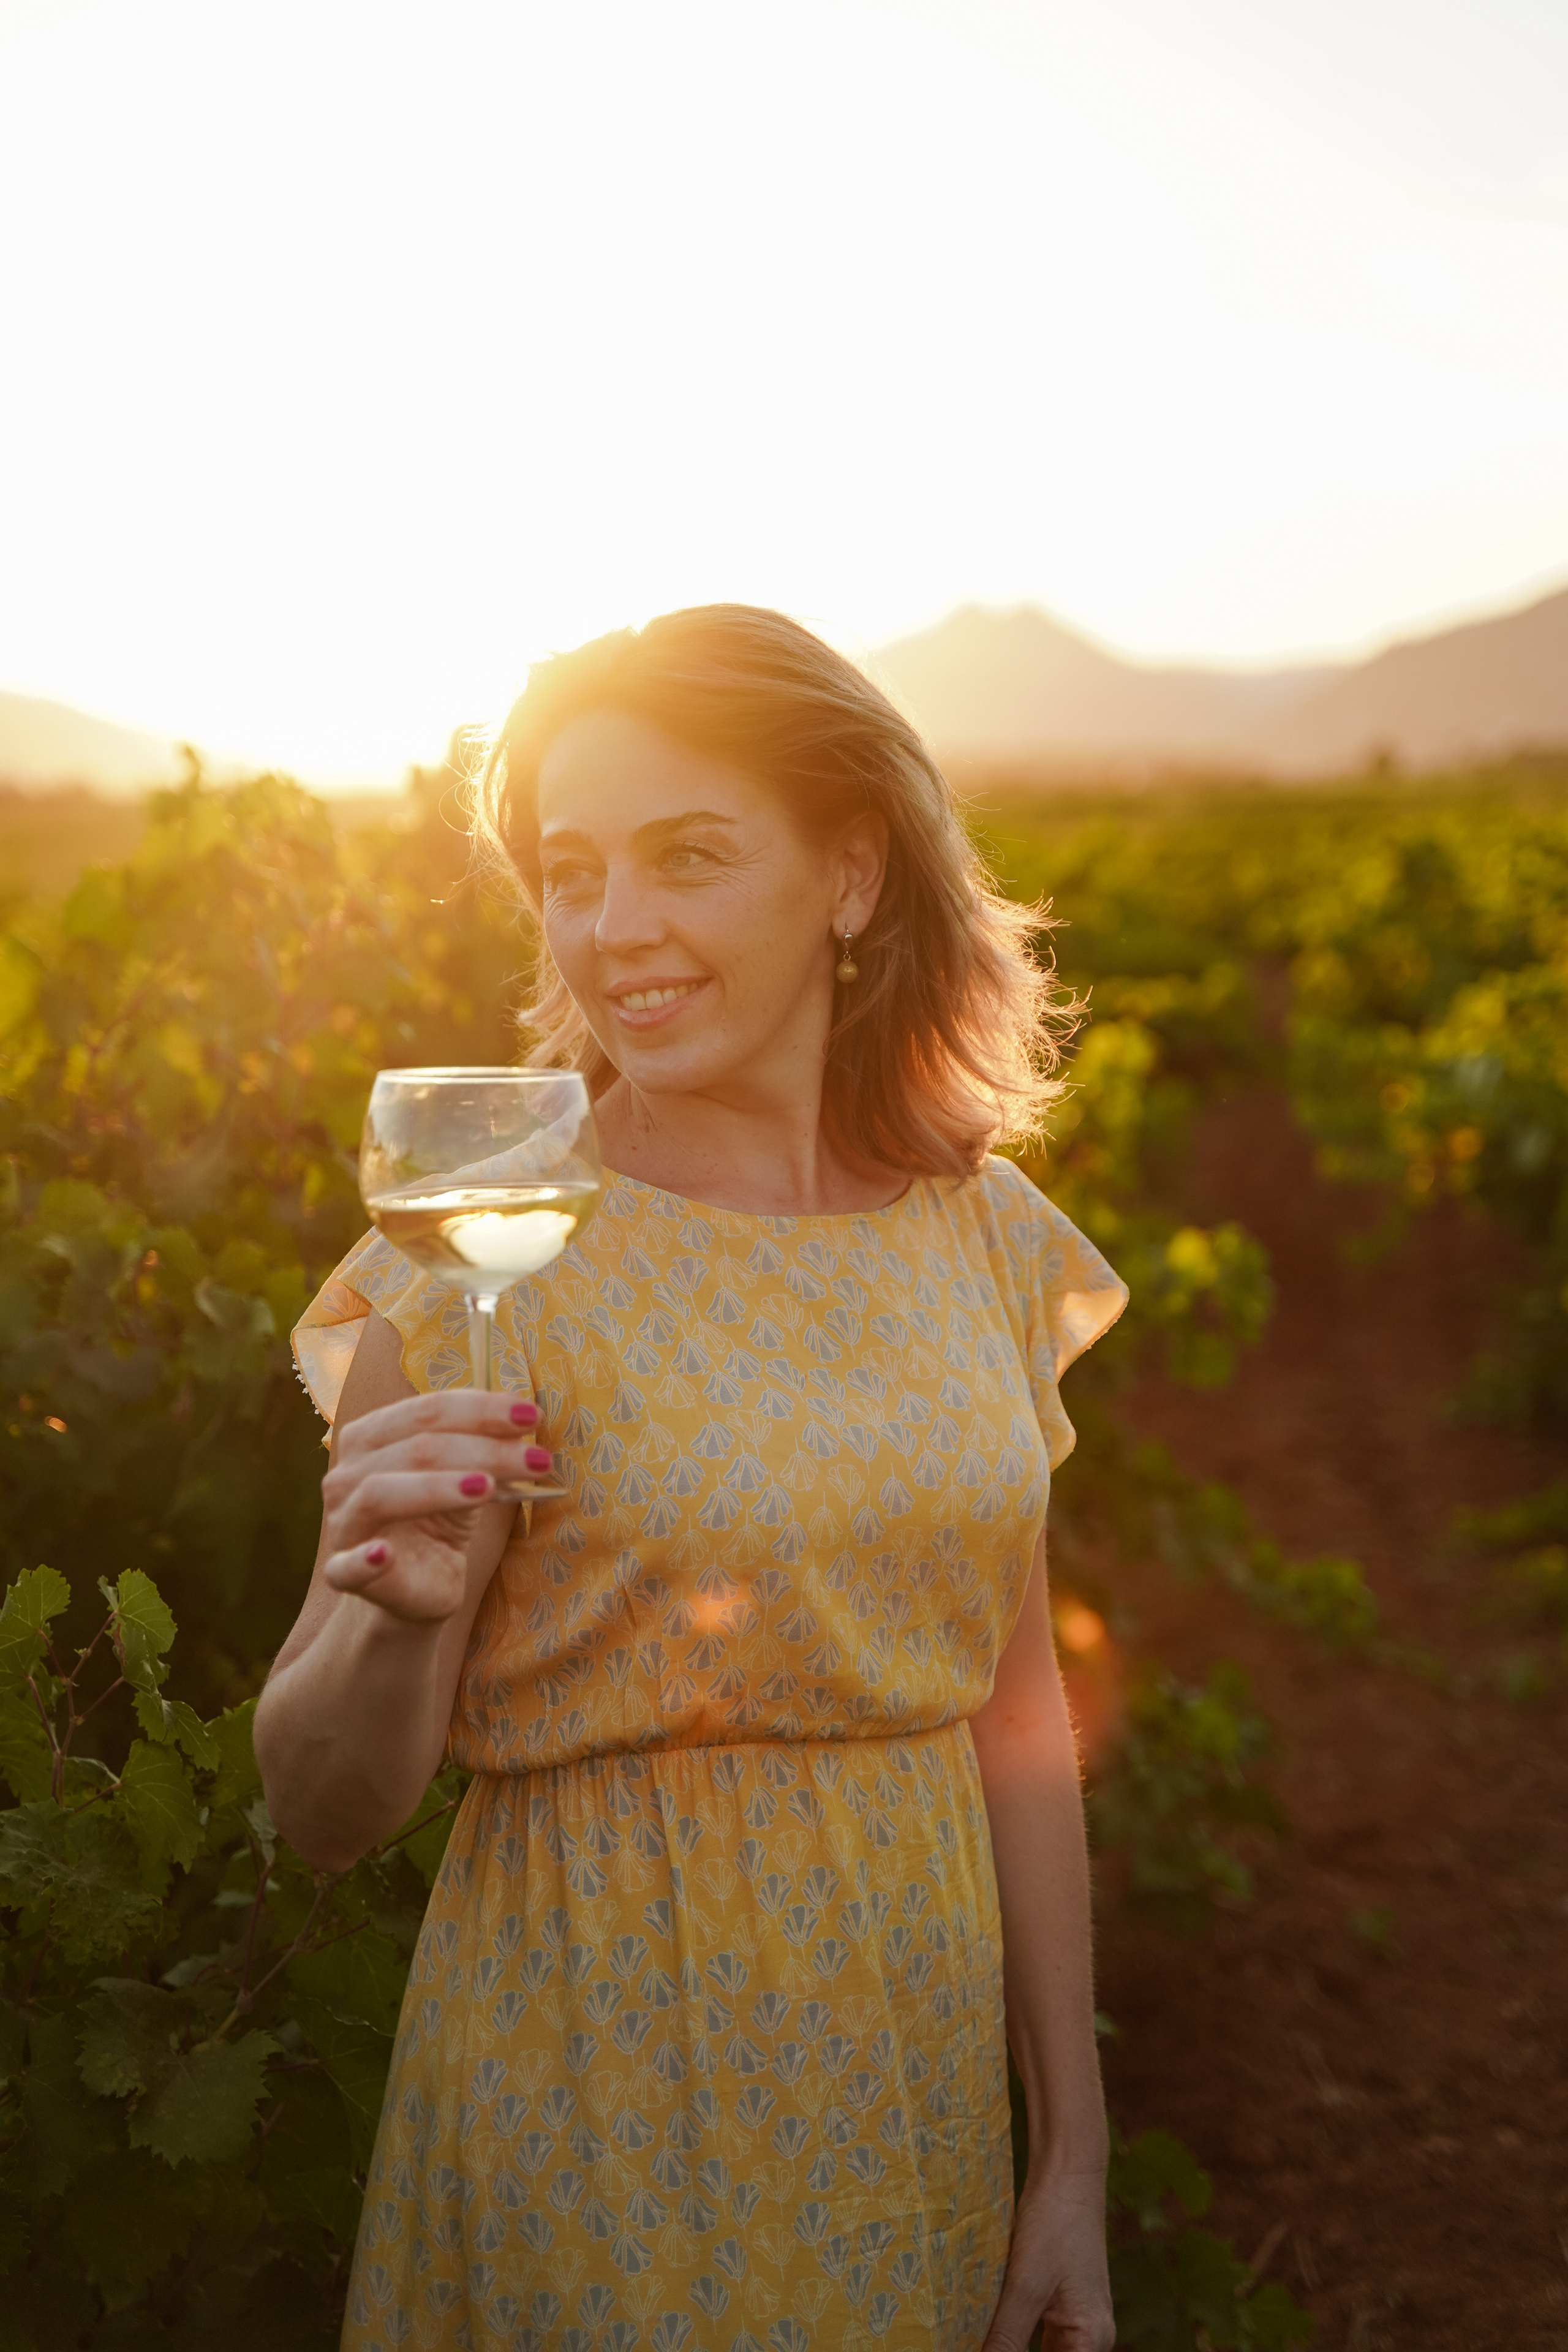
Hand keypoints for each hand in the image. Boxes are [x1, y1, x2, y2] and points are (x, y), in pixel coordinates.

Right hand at [318, 1390, 551, 1622]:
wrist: (419, 1583)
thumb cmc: (439, 1519)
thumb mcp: (465, 1477)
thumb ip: (483, 1448)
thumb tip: (526, 1418)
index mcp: (370, 1437)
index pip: (426, 1411)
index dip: (480, 1409)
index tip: (532, 1416)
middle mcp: (347, 1474)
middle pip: (414, 1449)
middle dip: (482, 1449)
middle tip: (537, 1459)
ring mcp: (343, 1525)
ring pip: (380, 1493)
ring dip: (438, 1488)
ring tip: (487, 1488)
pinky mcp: (344, 1574)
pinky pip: (345, 1567)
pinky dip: (363, 1560)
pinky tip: (383, 1555)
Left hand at [981, 2168, 1115, 2351]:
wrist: (1066, 2173)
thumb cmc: (1054, 2224)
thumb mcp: (1025, 2286)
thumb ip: (1005, 2340)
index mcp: (1091, 2341)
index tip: (988, 2348)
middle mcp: (1090, 2338)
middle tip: (978, 2340)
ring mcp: (1076, 2320)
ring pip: (1041, 2351)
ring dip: (1010, 2346)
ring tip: (978, 2334)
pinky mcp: (1061, 2303)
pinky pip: (1035, 2334)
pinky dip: (1012, 2334)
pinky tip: (986, 2327)